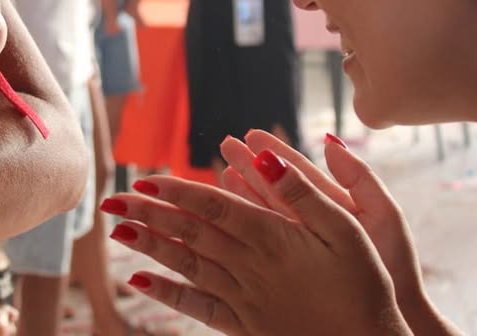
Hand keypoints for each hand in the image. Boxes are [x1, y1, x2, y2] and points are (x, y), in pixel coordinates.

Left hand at [102, 157, 408, 335]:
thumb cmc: (364, 285)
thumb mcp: (347, 229)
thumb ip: (301, 193)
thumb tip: (263, 157)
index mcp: (272, 238)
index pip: (212, 207)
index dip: (176, 192)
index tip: (144, 179)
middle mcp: (249, 266)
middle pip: (189, 233)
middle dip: (149, 214)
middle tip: (111, 200)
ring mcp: (244, 297)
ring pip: (187, 265)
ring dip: (150, 246)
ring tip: (117, 231)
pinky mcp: (245, 324)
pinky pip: (198, 306)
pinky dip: (167, 292)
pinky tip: (139, 282)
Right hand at [220, 131, 431, 321]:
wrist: (391, 316)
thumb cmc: (394, 267)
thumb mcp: (384, 215)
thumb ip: (359, 177)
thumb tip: (330, 141)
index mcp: (334, 203)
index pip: (298, 171)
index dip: (275, 151)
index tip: (252, 134)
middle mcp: (313, 220)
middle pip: (275, 186)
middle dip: (250, 165)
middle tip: (226, 144)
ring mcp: (300, 243)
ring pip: (264, 210)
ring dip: (241, 191)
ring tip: (222, 171)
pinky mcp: (290, 264)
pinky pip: (262, 237)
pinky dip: (243, 220)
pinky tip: (228, 208)